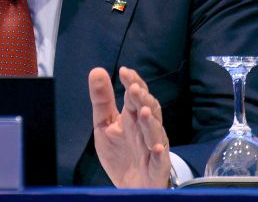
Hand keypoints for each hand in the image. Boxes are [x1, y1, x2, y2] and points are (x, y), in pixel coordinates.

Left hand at [89, 66, 170, 187]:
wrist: (128, 186)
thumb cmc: (119, 153)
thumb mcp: (104, 124)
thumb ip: (102, 100)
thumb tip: (97, 70)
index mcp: (133, 117)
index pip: (136, 96)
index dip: (133, 83)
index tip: (125, 72)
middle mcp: (145, 129)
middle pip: (149, 110)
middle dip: (142, 99)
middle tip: (133, 89)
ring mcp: (153, 148)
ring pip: (155, 132)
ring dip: (150, 122)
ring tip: (142, 111)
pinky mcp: (156, 168)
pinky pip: (160, 161)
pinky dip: (159, 154)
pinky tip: (157, 147)